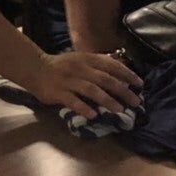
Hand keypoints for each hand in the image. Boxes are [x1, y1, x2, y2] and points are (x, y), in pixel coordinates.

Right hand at [28, 51, 142, 118]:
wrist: (36, 68)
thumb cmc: (62, 66)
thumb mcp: (81, 61)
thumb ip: (97, 68)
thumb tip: (120, 79)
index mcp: (87, 59)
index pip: (111, 65)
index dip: (127, 74)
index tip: (140, 84)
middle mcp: (80, 68)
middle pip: (105, 79)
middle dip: (123, 91)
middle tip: (136, 102)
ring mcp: (69, 80)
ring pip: (91, 90)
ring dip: (107, 100)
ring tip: (119, 110)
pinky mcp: (58, 92)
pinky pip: (73, 101)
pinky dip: (84, 107)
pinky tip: (93, 115)